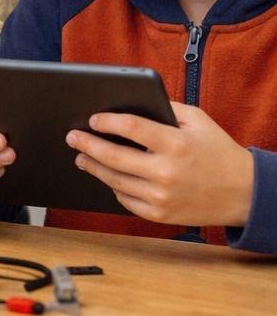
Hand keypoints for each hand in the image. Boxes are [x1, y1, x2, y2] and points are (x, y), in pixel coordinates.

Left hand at [66, 102, 254, 226]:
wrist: (244, 193)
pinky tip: (108, 177)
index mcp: (175, 144)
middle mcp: (166, 172)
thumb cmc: (218, 152)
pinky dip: (114, 187)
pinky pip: (126, 200)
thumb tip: (129, 101)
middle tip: (72, 137)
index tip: (92, 119)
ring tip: (82, 156)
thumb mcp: (197, 120)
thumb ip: (164, 107)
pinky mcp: (160, 215)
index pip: (130, 127)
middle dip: (88, 145)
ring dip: (94, 167)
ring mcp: (162, 197)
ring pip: (114, 181)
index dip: (106, 122)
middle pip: (113, 157)